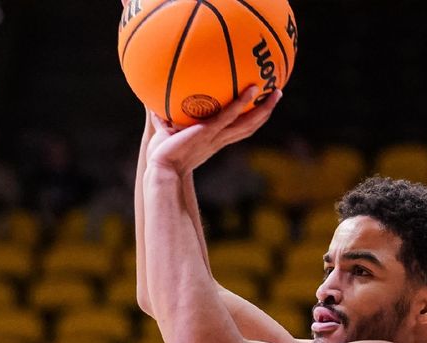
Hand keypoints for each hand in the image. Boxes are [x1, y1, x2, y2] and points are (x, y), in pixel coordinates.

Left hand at [145, 86, 280, 175]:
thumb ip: (163, 116)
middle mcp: (220, 139)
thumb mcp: (164, 131)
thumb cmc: (160, 155)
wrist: (160, 169)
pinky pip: (230, 116)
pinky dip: (242, 103)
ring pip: (247, 123)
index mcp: (214, 140)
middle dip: (265, 111)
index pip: (237, 129)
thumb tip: (150, 96)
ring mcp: (216, 136)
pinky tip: (251, 89)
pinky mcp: (209, 132)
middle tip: (277, 94)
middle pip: (250, 126)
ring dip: (263, 109)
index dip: (250, 118)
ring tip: (275, 92)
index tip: (259, 104)